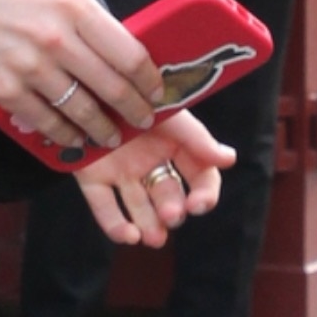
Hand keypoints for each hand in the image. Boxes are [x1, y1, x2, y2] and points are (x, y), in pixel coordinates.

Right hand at [0, 0, 184, 150]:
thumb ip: (79, 16)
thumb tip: (112, 46)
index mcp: (73, 5)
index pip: (130, 54)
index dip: (150, 81)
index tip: (157, 92)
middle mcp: (57, 37)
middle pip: (113, 88)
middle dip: (135, 111)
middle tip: (143, 122)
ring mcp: (30, 67)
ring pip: (83, 111)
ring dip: (102, 130)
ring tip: (110, 137)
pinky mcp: (3, 89)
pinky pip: (47, 122)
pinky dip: (64, 134)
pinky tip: (72, 137)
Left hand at [69, 106, 234, 249]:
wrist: (86, 78)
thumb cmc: (133, 90)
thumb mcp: (170, 112)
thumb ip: (197, 138)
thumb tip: (230, 159)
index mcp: (176, 145)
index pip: (200, 177)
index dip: (204, 195)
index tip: (198, 205)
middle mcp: (151, 162)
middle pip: (169, 196)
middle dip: (172, 210)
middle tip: (170, 216)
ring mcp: (122, 172)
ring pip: (140, 207)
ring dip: (149, 227)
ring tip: (153, 238)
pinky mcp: (92, 178)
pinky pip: (104, 206)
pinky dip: (115, 225)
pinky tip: (128, 236)